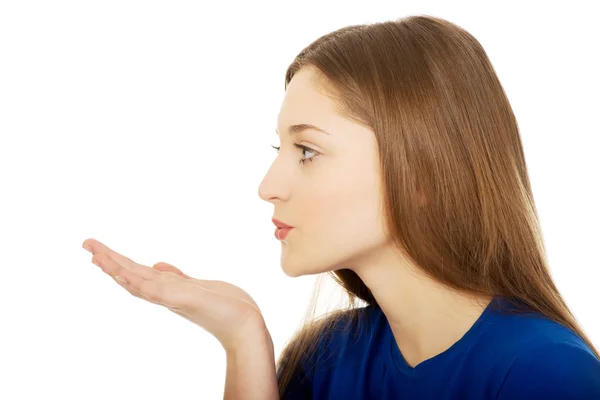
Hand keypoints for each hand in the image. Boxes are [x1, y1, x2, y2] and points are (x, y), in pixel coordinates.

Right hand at [82, 238, 267, 351]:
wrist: (243, 325)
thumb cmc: (223, 307)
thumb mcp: (196, 285)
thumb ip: (175, 276)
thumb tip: (157, 265)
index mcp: (167, 288)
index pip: (136, 273)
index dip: (117, 262)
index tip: (99, 250)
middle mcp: (165, 294)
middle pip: (130, 275)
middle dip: (108, 260)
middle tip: (86, 243)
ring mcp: (171, 297)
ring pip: (136, 282)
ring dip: (115, 268)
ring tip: (95, 254)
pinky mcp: (183, 299)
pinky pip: (155, 290)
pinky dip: (137, 282)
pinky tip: (123, 273)